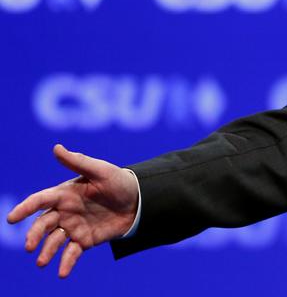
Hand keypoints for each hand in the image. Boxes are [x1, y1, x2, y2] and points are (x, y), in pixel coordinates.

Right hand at [6, 144, 138, 277]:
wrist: (140, 201)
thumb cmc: (119, 182)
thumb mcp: (101, 170)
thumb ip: (78, 162)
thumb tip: (56, 147)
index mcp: (65, 194)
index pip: (40, 200)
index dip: (25, 208)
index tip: (12, 218)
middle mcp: (65, 211)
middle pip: (43, 224)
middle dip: (34, 235)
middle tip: (29, 246)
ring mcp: (73, 227)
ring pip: (54, 241)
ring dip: (46, 251)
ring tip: (42, 262)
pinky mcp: (84, 240)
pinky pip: (72, 253)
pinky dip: (66, 263)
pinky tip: (62, 273)